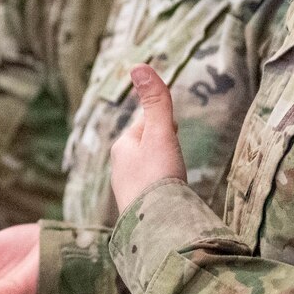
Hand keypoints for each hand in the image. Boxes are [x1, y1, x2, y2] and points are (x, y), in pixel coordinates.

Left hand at [108, 66, 185, 214]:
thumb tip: (138, 66)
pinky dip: (162, 188)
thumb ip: (155, 102)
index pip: (146, 123)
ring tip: (173, 178)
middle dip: (164, 147)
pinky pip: (151, 189)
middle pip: (148, 146)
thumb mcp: (160, 134)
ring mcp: (127, 189)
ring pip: (150, 169)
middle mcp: (119, 167)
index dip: (165, 125)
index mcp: (122, 146)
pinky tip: (168, 198)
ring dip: (164, 169)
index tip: (173, 130)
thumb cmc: (158, 177)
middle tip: (174, 157)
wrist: (156, 227)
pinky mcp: (136, 208)